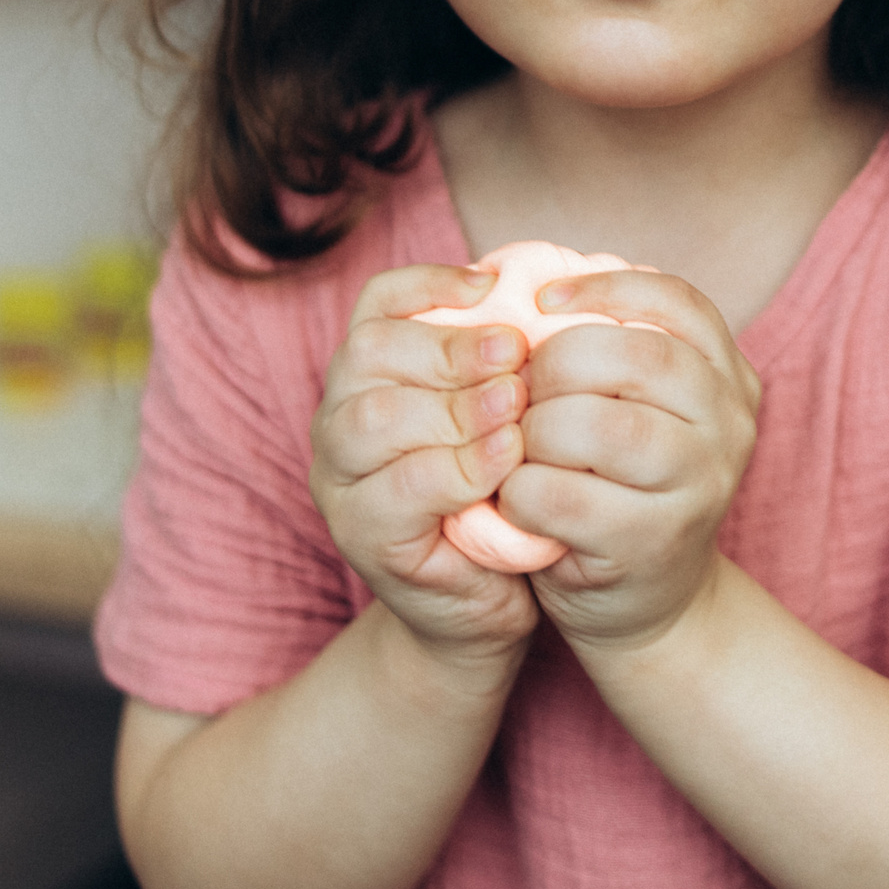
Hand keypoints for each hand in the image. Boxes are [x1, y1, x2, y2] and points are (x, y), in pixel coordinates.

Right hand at [311, 263, 542, 666]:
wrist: (486, 606)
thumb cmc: (503, 496)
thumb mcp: (504, 418)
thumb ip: (505, 363)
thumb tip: (549, 291)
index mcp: (370, 377)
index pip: (377, 305)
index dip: (429, 283)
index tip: (492, 286)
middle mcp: (338, 419)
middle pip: (369, 353)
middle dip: (451, 348)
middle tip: (518, 355)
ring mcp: (339, 481)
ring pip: (373, 418)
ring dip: (455, 406)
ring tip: (516, 405)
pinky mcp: (360, 536)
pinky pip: (400, 487)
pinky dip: (459, 466)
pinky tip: (507, 458)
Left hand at [499, 268, 761, 654]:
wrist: (650, 606)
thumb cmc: (618, 486)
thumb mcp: (631, 406)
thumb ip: (606, 345)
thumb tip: (521, 270)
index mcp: (729, 375)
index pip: (675, 299)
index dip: (602, 287)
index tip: (540, 300)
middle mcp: (729, 424)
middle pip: (630, 355)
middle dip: (552, 365)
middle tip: (518, 394)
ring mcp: (699, 485)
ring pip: (594, 424)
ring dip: (532, 431)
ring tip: (517, 450)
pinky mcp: (651, 542)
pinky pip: (561, 493)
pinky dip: (519, 490)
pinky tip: (515, 499)